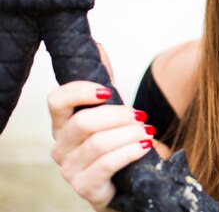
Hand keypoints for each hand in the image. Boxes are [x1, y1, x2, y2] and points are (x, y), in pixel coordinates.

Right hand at [47, 46, 153, 210]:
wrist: (131, 181)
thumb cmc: (118, 144)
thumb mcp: (112, 110)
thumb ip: (103, 80)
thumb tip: (97, 46)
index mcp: (63, 124)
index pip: (57, 101)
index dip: (80, 91)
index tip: (107, 91)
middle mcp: (61, 147)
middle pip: (84, 122)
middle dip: (120, 115)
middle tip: (141, 116)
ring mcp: (70, 170)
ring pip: (99, 143)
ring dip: (130, 133)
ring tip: (147, 132)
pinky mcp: (87, 188)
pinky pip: (107, 165)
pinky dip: (130, 152)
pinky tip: (145, 146)